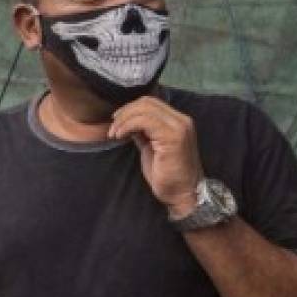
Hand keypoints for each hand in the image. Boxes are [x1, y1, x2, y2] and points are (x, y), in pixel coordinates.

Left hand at [108, 96, 203, 217]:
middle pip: (147, 102)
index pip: (151, 102)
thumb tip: (127, 122)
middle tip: (113, 128)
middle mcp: (181, 120)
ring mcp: (179, 127)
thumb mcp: (151, 148)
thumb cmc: (167, 176)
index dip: (130, 108)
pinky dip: (127, 125)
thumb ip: (143, 133)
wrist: (183, 195)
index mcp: (178, 121)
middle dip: (125, 112)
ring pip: (145, 108)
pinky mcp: (172, 137)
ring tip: (114, 134)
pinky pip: (144, 121)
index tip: (116, 122)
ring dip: (124, 119)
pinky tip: (120, 136)